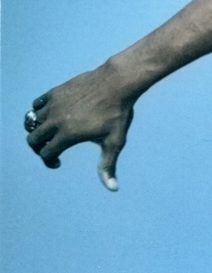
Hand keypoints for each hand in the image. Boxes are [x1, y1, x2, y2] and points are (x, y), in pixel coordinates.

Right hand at [24, 63, 138, 190]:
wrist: (116, 83)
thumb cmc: (117, 114)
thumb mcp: (114, 142)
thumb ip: (108, 166)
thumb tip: (113, 189)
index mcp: (68, 135)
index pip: (46, 153)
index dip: (49, 162)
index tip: (57, 163)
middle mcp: (56, 120)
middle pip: (33, 138)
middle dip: (38, 148)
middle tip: (50, 149)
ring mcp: (54, 104)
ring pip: (33, 121)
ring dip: (39, 130)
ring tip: (52, 134)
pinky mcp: (55, 92)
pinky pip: (37, 105)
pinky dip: (39, 113)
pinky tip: (52, 117)